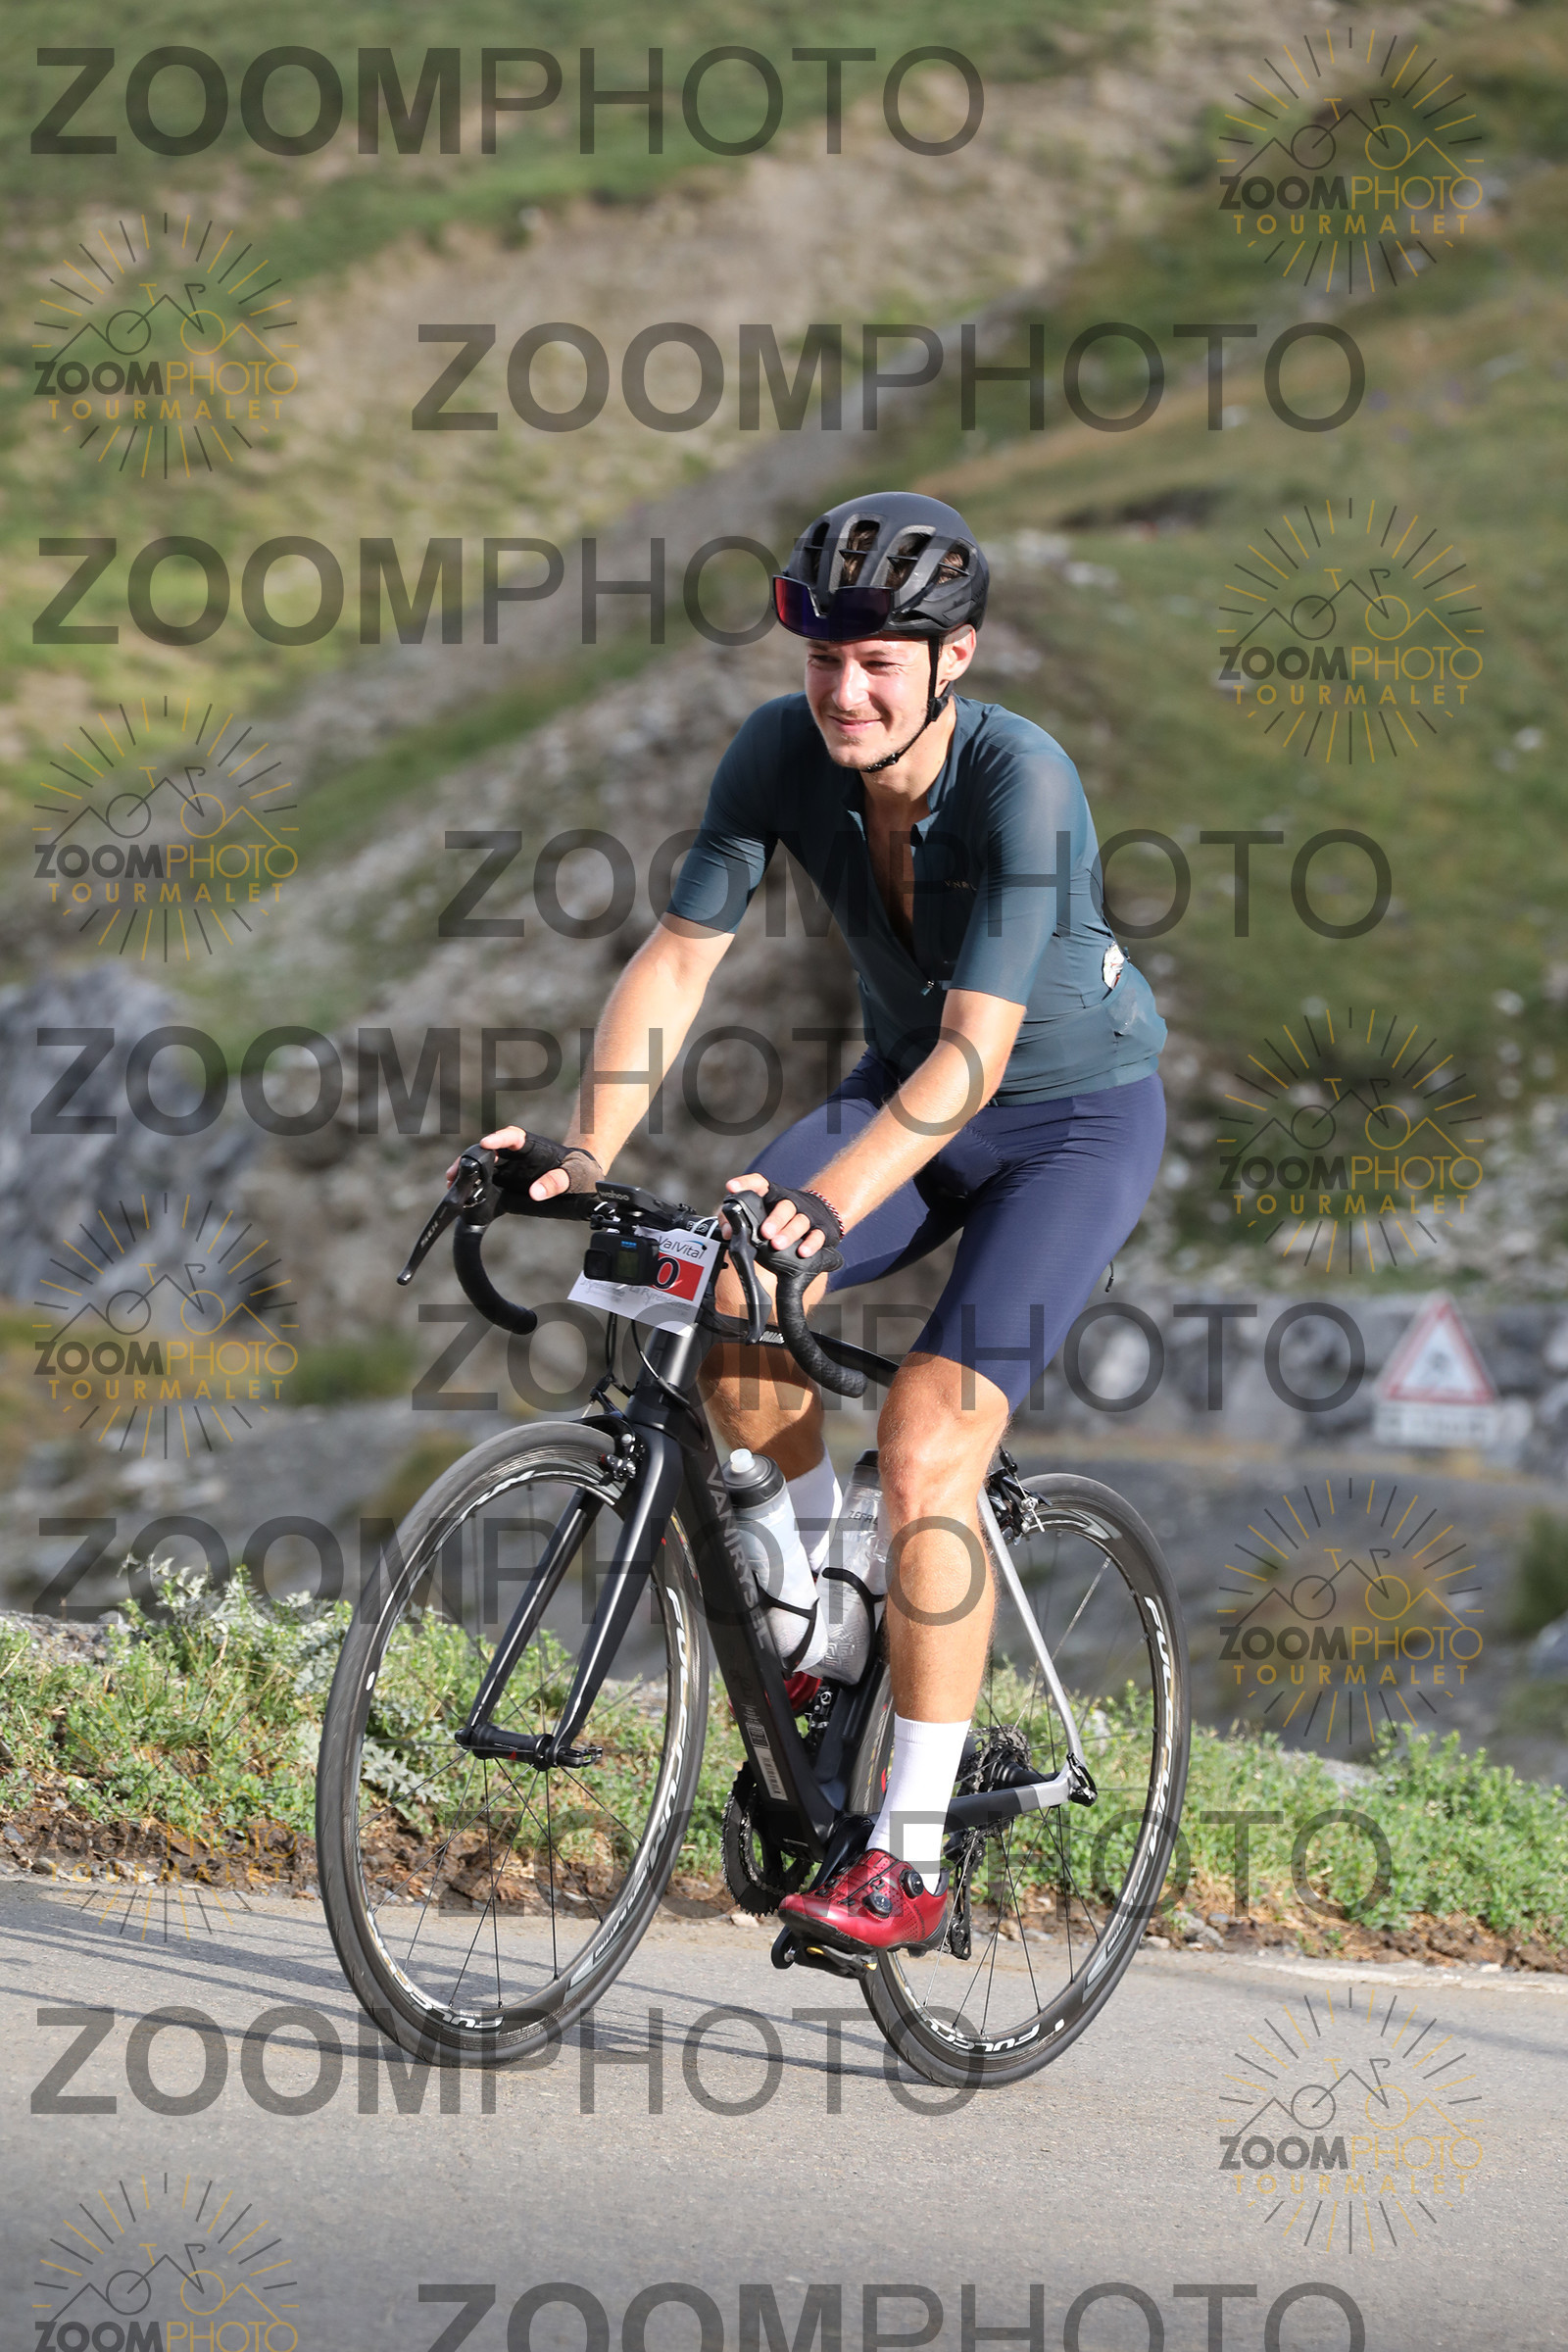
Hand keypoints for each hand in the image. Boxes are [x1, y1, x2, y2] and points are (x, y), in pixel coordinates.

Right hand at [444, 1129, 600, 1201]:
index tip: (485, 1144)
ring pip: (483, 1168)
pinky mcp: (507, 1185)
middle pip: (488, 1151)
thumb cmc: (582, 1171)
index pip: (513, 1137)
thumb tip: (535, 1192)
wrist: (582, 1180)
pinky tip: (464, 1199)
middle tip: (453, 1172)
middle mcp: (516, 1156)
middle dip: (469, 1158)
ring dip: (465, 1173)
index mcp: (532, 1146)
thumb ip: (557, 1182)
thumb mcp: (576, 1175)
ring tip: (450, 1183)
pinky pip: (488, 1187)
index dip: (498, 1138)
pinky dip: (475, 1191)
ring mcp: (510, 1170)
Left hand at [722, 1172, 833, 1257]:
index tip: (731, 1187)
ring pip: (800, 1221)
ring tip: (777, 1245)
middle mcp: (790, 1202)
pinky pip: (817, 1235)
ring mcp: (807, 1215)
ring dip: (789, 1233)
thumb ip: (739, 1221)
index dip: (745, 1183)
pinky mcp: (821, 1229)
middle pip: (784, 1207)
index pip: (759, 1183)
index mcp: (772, 1195)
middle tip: (764, 1232)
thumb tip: (728, 1232)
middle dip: (774, 1220)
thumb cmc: (779, 1217)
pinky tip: (803, 1252)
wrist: (818, 1215)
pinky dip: (810, 1244)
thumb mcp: (760, 1214)